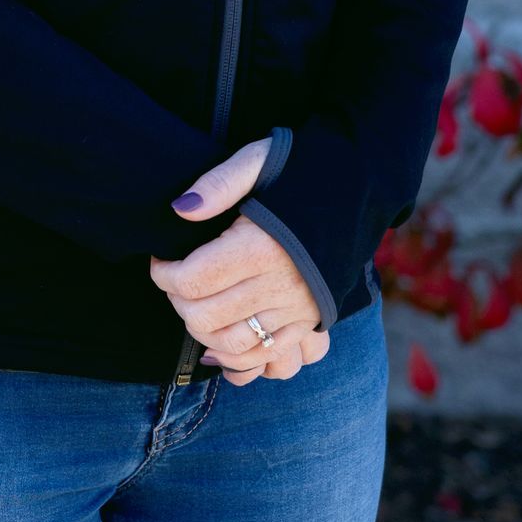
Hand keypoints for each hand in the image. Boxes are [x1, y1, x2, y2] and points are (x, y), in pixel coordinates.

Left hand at [148, 134, 330, 384]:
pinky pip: (269, 359)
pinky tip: (217, 348)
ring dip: (202, 334)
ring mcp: (298, 309)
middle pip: (207, 317)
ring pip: (234, 345)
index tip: (161, 260)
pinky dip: (238, 362)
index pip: (193, 280)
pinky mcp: (311, 322)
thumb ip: (218, 184)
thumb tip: (180, 209)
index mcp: (261, 247)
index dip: (164, 274)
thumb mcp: (259, 159)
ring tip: (192, 307)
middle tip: (174, 281)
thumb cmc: (303, 168)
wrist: (360, 185)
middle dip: (177, 302)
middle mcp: (281, 285)